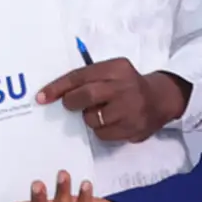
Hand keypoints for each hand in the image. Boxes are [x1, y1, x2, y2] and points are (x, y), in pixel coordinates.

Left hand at [37, 58, 190, 144]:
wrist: (160, 98)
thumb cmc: (127, 84)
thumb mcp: (112, 71)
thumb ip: (89, 78)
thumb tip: (53, 93)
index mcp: (116, 68)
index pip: (80, 76)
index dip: (58, 87)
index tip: (41, 97)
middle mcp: (124, 86)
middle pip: (86, 95)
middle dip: (72, 102)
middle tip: (70, 105)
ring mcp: (130, 108)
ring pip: (93, 119)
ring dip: (89, 118)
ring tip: (100, 112)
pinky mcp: (134, 128)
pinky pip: (103, 134)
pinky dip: (101, 130)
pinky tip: (111, 123)